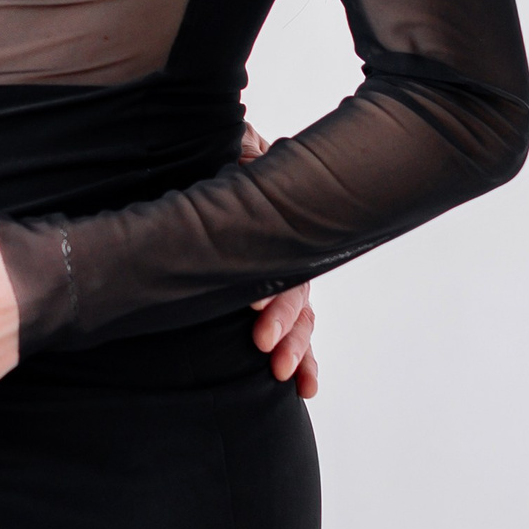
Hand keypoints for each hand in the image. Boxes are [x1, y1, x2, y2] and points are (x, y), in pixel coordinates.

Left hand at [240, 122, 318, 398]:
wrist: (224, 176)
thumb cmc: (231, 169)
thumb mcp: (237, 155)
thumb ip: (244, 148)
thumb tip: (246, 141)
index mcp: (276, 227)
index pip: (283, 265)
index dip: (275, 293)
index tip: (255, 311)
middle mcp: (286, 255)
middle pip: (294, 296)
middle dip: (282, 324)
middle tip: (261, 344)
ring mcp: (282, 280)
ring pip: (300, 320)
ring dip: (295, 348)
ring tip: (282, 374)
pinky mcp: (271, 302)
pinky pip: (296, 335)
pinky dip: (303, 361)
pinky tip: (304, 387)